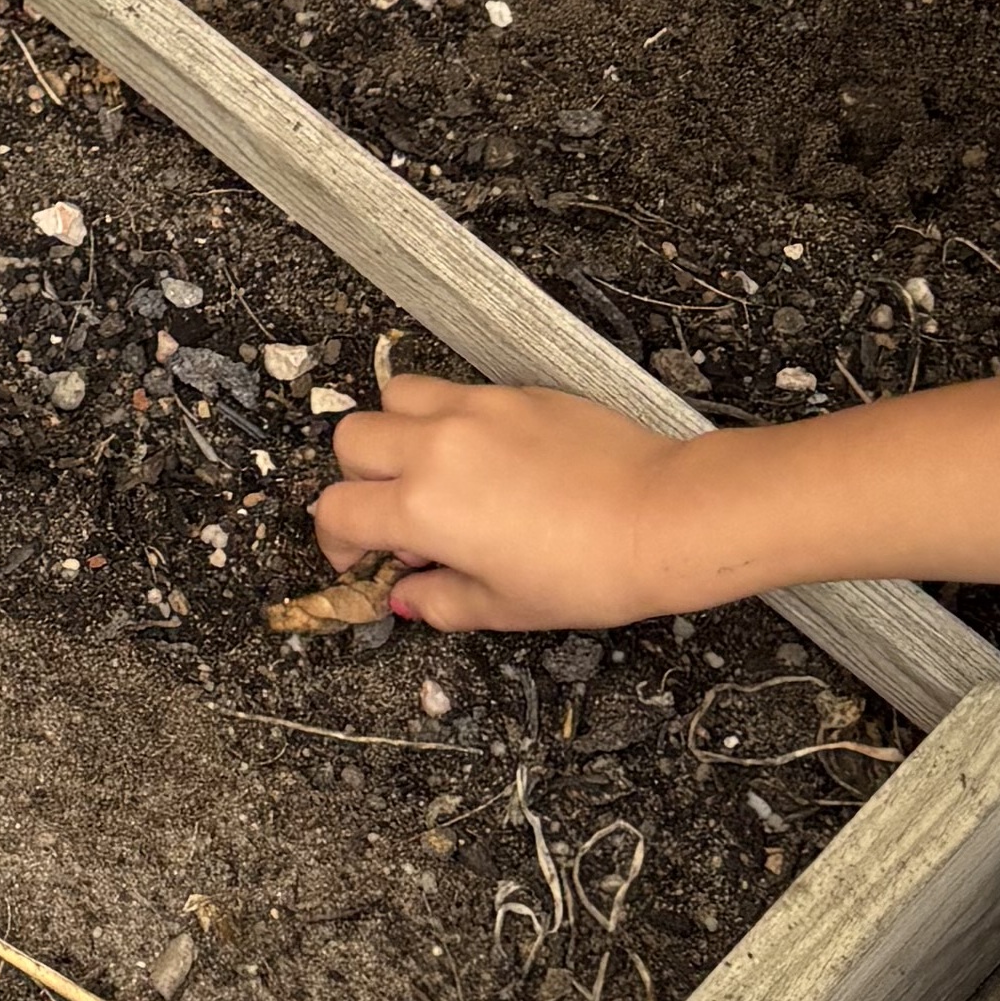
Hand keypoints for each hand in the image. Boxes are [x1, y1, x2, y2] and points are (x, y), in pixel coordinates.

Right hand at [312, 377, 698, 626]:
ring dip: (396, 433)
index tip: (357, 558)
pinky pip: (455, 392)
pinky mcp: (514, 393)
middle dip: (359, 480)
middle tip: (397, 516)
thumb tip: (408, 597)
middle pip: (352, 439)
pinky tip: (488, 460)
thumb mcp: (506, 608)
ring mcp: (476, 410)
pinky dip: (449, 421)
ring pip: (396, 396)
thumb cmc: (591, 570)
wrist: (663, 516)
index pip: (338, 510)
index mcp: (424, 508)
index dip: (336, 542)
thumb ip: (440, 602)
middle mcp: (438, 447)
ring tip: (433, 472)